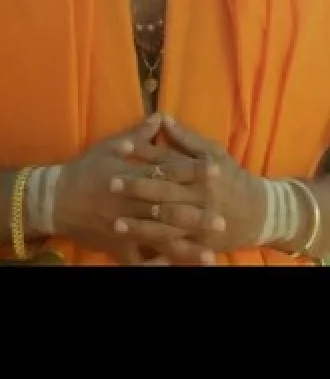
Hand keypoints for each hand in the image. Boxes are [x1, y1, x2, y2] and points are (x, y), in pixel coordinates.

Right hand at [54, 114, 206, 264]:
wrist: (53, 200)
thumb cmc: (84, 171)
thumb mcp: (110, 147)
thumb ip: (140, 134)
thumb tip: (162, 115)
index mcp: (133, 177)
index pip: (169, 173)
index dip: (194, 171)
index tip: (218, 170)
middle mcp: (131, 204)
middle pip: (169, 211)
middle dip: (196, 218)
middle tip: (223, 222)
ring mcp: (124, 227)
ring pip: (158, 239)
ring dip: (184, 248)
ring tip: (209, 256)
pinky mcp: (116, 245)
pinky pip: (137, 259)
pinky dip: (154, 264)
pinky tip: (173, 268)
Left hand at [113, 115, 263, 263]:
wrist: (259, 212)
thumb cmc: (232, 178)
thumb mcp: (215, 153)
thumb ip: (186, 138)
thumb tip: (162, 118)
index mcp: (204, 172)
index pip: (172, 163)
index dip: (147, 156)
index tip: (123, 149)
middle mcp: (201, 196)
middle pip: (166, 193)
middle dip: (138, 189)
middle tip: (112, 183)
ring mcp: (200, 221)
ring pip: (167, 223)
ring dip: (141, 224)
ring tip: (116, 223)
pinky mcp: (199, 242)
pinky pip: (175, 247)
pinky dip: (157, 250)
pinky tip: (138, 249)